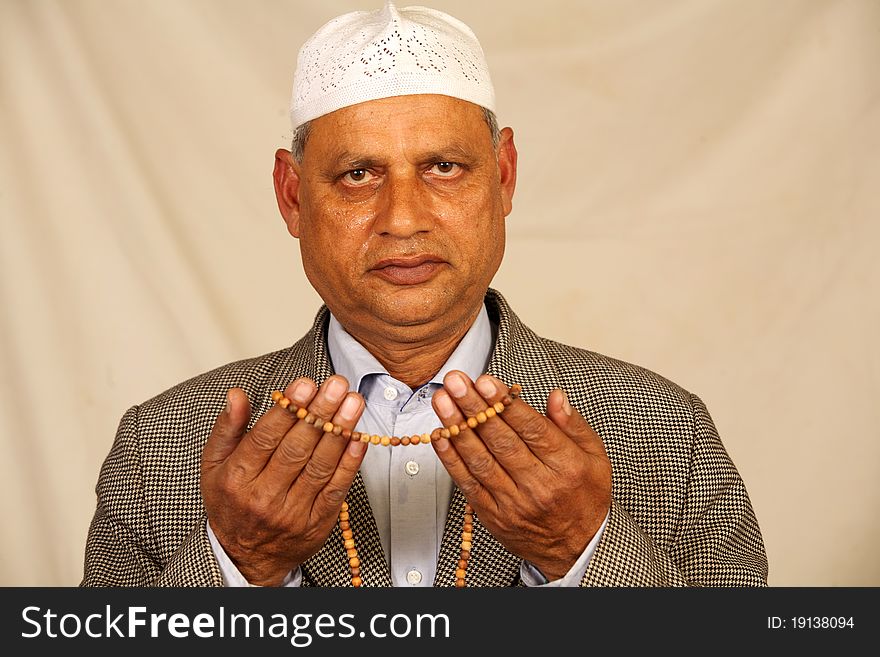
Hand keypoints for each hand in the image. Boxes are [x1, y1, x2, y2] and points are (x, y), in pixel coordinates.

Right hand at [201, 375, 366, 585]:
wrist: (246, 557)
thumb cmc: (231, 503)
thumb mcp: (215, 466)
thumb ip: (227, 428)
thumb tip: (237, 395)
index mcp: (238, 478)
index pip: (265, 438)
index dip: (288, 409)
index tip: (305, 384)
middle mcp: (264, 496)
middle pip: (297, 449)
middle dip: (320, 412)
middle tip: (337, 385)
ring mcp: (293, 512)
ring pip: (320, 466)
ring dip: (340, 431)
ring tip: (353, 402)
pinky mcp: (317, 523)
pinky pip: (336, 489)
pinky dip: (349, 463)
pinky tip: (357, 439)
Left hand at [432, 371, 611, 580]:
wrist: (578, 547)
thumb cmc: (585, 496)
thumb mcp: (595, 456)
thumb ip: (573, 424)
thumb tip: (555, 396)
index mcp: (566, 466)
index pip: (532, 429)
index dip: (505, 404)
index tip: (485, 381)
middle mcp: (539, 485)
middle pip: (501, 441)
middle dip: (474, 407)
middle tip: (455, 382)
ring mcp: (514, 503)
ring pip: (481, 460)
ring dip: (457, 428)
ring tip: (442, 401)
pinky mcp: (494, 516)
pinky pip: (468, 484)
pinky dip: (451, 459)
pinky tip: (440, 436)